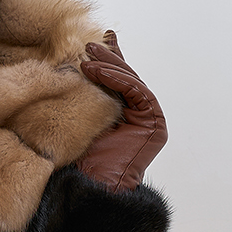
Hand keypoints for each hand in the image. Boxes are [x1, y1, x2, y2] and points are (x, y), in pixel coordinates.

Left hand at [77, 32, 167, 192]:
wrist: (94, 187)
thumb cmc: (84, 162)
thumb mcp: (83, 122)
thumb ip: (89, 101)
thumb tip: (76, 74)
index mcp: (128, 117)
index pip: (119, 84)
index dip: (109, 62)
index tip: (94, 45)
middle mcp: (143, 117)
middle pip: (127, 80)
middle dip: (109, 59)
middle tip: (89, 44)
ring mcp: (152, 120)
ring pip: (132, 83)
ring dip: (110, 66)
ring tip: (87, 56)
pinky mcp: (155, 124)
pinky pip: (137, 91)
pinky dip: (117, 79)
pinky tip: (97, 71)